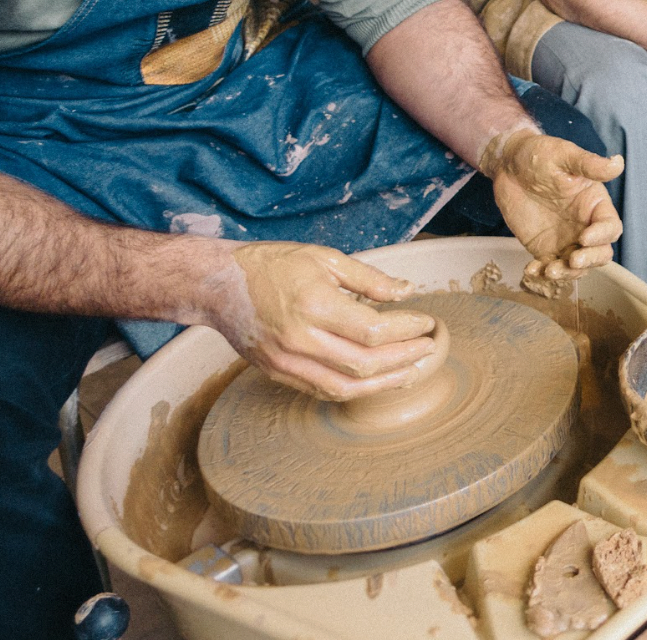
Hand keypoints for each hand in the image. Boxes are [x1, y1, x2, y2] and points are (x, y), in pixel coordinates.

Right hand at [208, 242, 440, 400]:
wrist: (218, 284)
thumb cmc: (272, 265)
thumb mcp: (325, 258)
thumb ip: (369, 278)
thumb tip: (408, 290)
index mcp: (314, 305)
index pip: (373, 331)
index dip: (407, 331)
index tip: (427, 324)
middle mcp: (300, 339)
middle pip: (365, 364)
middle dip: (404, 359)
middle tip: (428, 349)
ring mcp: (286, 361)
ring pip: (345, 387)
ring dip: (384, 384)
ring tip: (411, 372)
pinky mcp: (277, 372)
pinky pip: (322, 389)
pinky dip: (353, 389)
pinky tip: (375, 381)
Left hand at [479, 128, 625, 284]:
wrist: (509, 164)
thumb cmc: (540, 155)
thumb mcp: (564, 155)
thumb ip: (589, 164)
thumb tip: (618, 163)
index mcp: (594, 204)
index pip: (610, 227)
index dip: (602, 235)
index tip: (585, 237)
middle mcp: (584, 225)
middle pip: (600, 252)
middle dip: (590, 260)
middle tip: (572, 260)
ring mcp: (565, 239)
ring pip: (577, 267)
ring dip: (567, 273)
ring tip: (549, 270)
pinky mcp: (544, 248)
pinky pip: (550, 267)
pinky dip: (542, 273)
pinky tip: (531, 269)